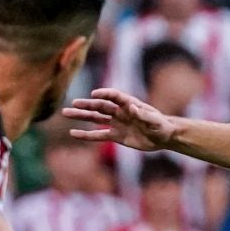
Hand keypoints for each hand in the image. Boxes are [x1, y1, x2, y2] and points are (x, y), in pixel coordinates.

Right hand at [61, 89, 178, 151]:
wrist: (163, 137)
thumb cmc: (161, 125)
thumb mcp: (155, 121)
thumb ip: (144, 115)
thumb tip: (132, 108)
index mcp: (129, 103)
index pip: (114, 96)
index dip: (105, 94)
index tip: (94, 94)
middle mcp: (120, 111)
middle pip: (100, 106)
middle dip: (87, 105)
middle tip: (73, 103)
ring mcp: (116, 123)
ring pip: (95, 118)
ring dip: (81, 116)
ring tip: (66, 113)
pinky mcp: (116, 136)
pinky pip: (98, 135)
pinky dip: (86, 135)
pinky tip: (73, 133)